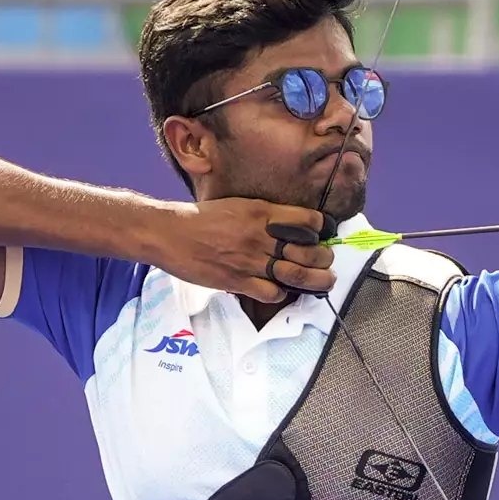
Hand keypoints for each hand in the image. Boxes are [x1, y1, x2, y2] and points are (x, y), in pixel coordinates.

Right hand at [156, 192, 337, 302]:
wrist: (171, 233)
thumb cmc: (203, 218)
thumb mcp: (239, 205)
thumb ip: (265, 215)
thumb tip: (288, 224)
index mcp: (263, 213)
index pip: (308, 221)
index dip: (320, 229)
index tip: (322, 235)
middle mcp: (261, 236)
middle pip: (309, 251)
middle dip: (324, 259)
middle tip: (327, 261)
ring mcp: (250, 261)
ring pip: (296, 275)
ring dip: (315, 280)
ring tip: (324, 281)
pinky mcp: (238, 281)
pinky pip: (272, 293)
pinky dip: (281, 293)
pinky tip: (281, 289)